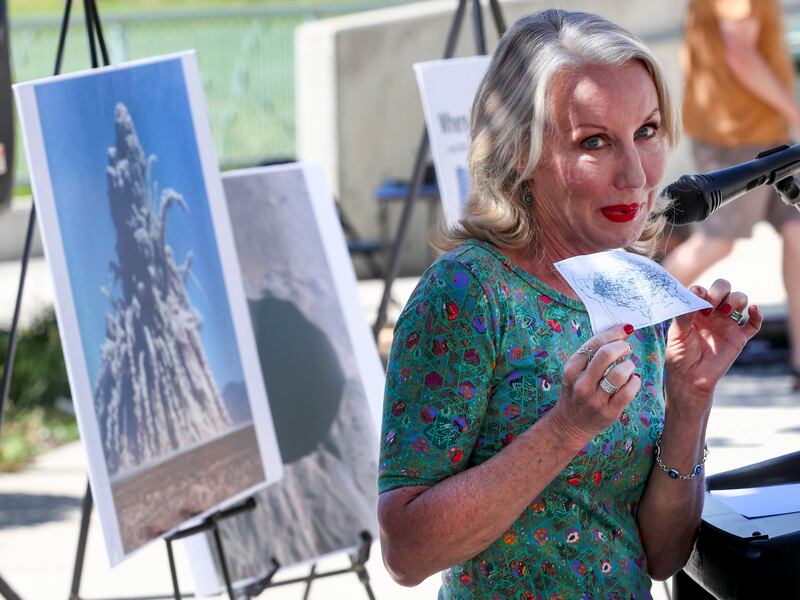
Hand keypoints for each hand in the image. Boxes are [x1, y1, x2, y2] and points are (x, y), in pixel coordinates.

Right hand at [547, 324, 641, 444]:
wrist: (570, 424)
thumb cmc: (576, 391)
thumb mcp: (574, 372)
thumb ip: (591, 354)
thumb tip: (619, 331)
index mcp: (571, 370)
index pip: (594, 344)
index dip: (613, 333)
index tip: (624, 330)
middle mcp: (581, 384)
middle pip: (606, 355)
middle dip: (622, 346)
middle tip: (627, 348)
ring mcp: (595, 399)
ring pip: (619, 373)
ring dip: (629, 365)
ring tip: (628, 366)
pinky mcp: (609, 412)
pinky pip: (628, 392)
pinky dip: (635, 382)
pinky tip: (633, 380)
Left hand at [665, 279, 761, 411]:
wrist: (691, 379)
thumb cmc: (679, 356)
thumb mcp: (677, 334)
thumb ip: (684, 315)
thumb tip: (695, 294)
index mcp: (695, 310)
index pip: (702, 290)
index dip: (702, 290)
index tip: (699, 296)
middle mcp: (712, 313)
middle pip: (724, 289)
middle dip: (720, 290)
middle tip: (712, 304)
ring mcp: (726, 324)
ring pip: (739, 300)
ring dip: (736, 299)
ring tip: (725, 310)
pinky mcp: (739, 337)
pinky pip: (753, 324)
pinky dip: (757, 315)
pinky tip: (754, 311)